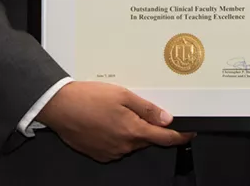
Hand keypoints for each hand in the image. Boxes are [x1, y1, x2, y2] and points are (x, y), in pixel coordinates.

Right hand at [37, 81, 194, 162]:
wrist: (60, 106)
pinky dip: (117, 135)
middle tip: (135, 108)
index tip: (189, 133)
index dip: (179, 136)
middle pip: (146, 139)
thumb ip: (147, 109)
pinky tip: (106, 121)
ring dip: (130, 130)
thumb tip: (167, 119)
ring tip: (115, 111)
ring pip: (131, 142)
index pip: (164, 138)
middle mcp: (123, 146)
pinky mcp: (99, 154)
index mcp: (132, 131)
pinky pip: (117, 147)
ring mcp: (110, 152)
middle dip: (148, 126)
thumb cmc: (89, 98)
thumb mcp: (123, 95)